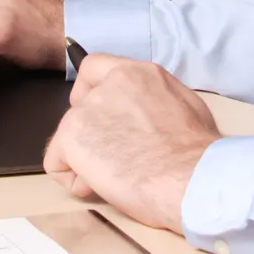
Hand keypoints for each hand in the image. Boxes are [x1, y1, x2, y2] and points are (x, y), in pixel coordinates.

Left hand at [43, 54, 220, 231]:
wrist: (192, 177)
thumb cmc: (198, 153)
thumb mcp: (184, 106)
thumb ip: (154, 100)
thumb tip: (147, 114)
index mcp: (137, 74)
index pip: (93, 67)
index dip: (90, 92)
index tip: (99, 115)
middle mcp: (108, 85)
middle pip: (79, 106)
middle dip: (91, 132)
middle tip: (116, 157)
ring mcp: (86, 110)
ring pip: (69, 136)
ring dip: (87, 159)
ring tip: (118, 178)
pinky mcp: (71, 137)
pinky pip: (55, 163)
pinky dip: (73, 179)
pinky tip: (100, 187)